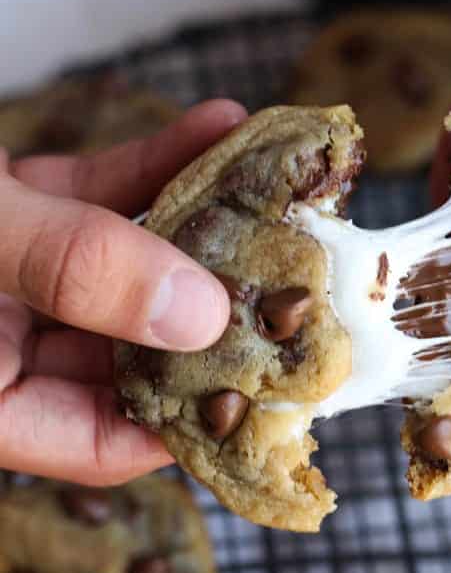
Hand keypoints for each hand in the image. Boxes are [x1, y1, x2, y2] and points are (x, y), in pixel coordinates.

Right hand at [0, 98, 245, 483]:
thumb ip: (70, 271)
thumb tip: (197, 314)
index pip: (106, 442)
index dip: (193, 417)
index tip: (277, 377)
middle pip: (134, 349)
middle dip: (217, 307)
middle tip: (300, 273)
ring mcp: (6, 282)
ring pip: (124, 267)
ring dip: (200, 224)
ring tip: (280, 192)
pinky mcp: (6, 215)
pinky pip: (92, 199)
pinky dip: (149, 168)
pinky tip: (215, 130)